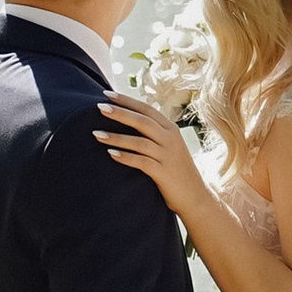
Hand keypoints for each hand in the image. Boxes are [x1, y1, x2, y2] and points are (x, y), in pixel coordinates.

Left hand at [95, 91, 205, 217]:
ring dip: (117, 137)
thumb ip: (154, 134)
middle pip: (142, 121)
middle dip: (120, 113)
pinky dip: (126, 157)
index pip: (147, 109)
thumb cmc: (176, 171)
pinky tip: (110, 154)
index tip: (106, 94)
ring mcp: (168, 156)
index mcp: (171, 129)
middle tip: (99, 106)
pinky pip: (141, 162)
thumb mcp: (169, 147)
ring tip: (96, 134)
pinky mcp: (163, 173)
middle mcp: (171, 139)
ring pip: (139, 141)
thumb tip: (129, 121)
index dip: (127, 101)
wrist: (195, 197)